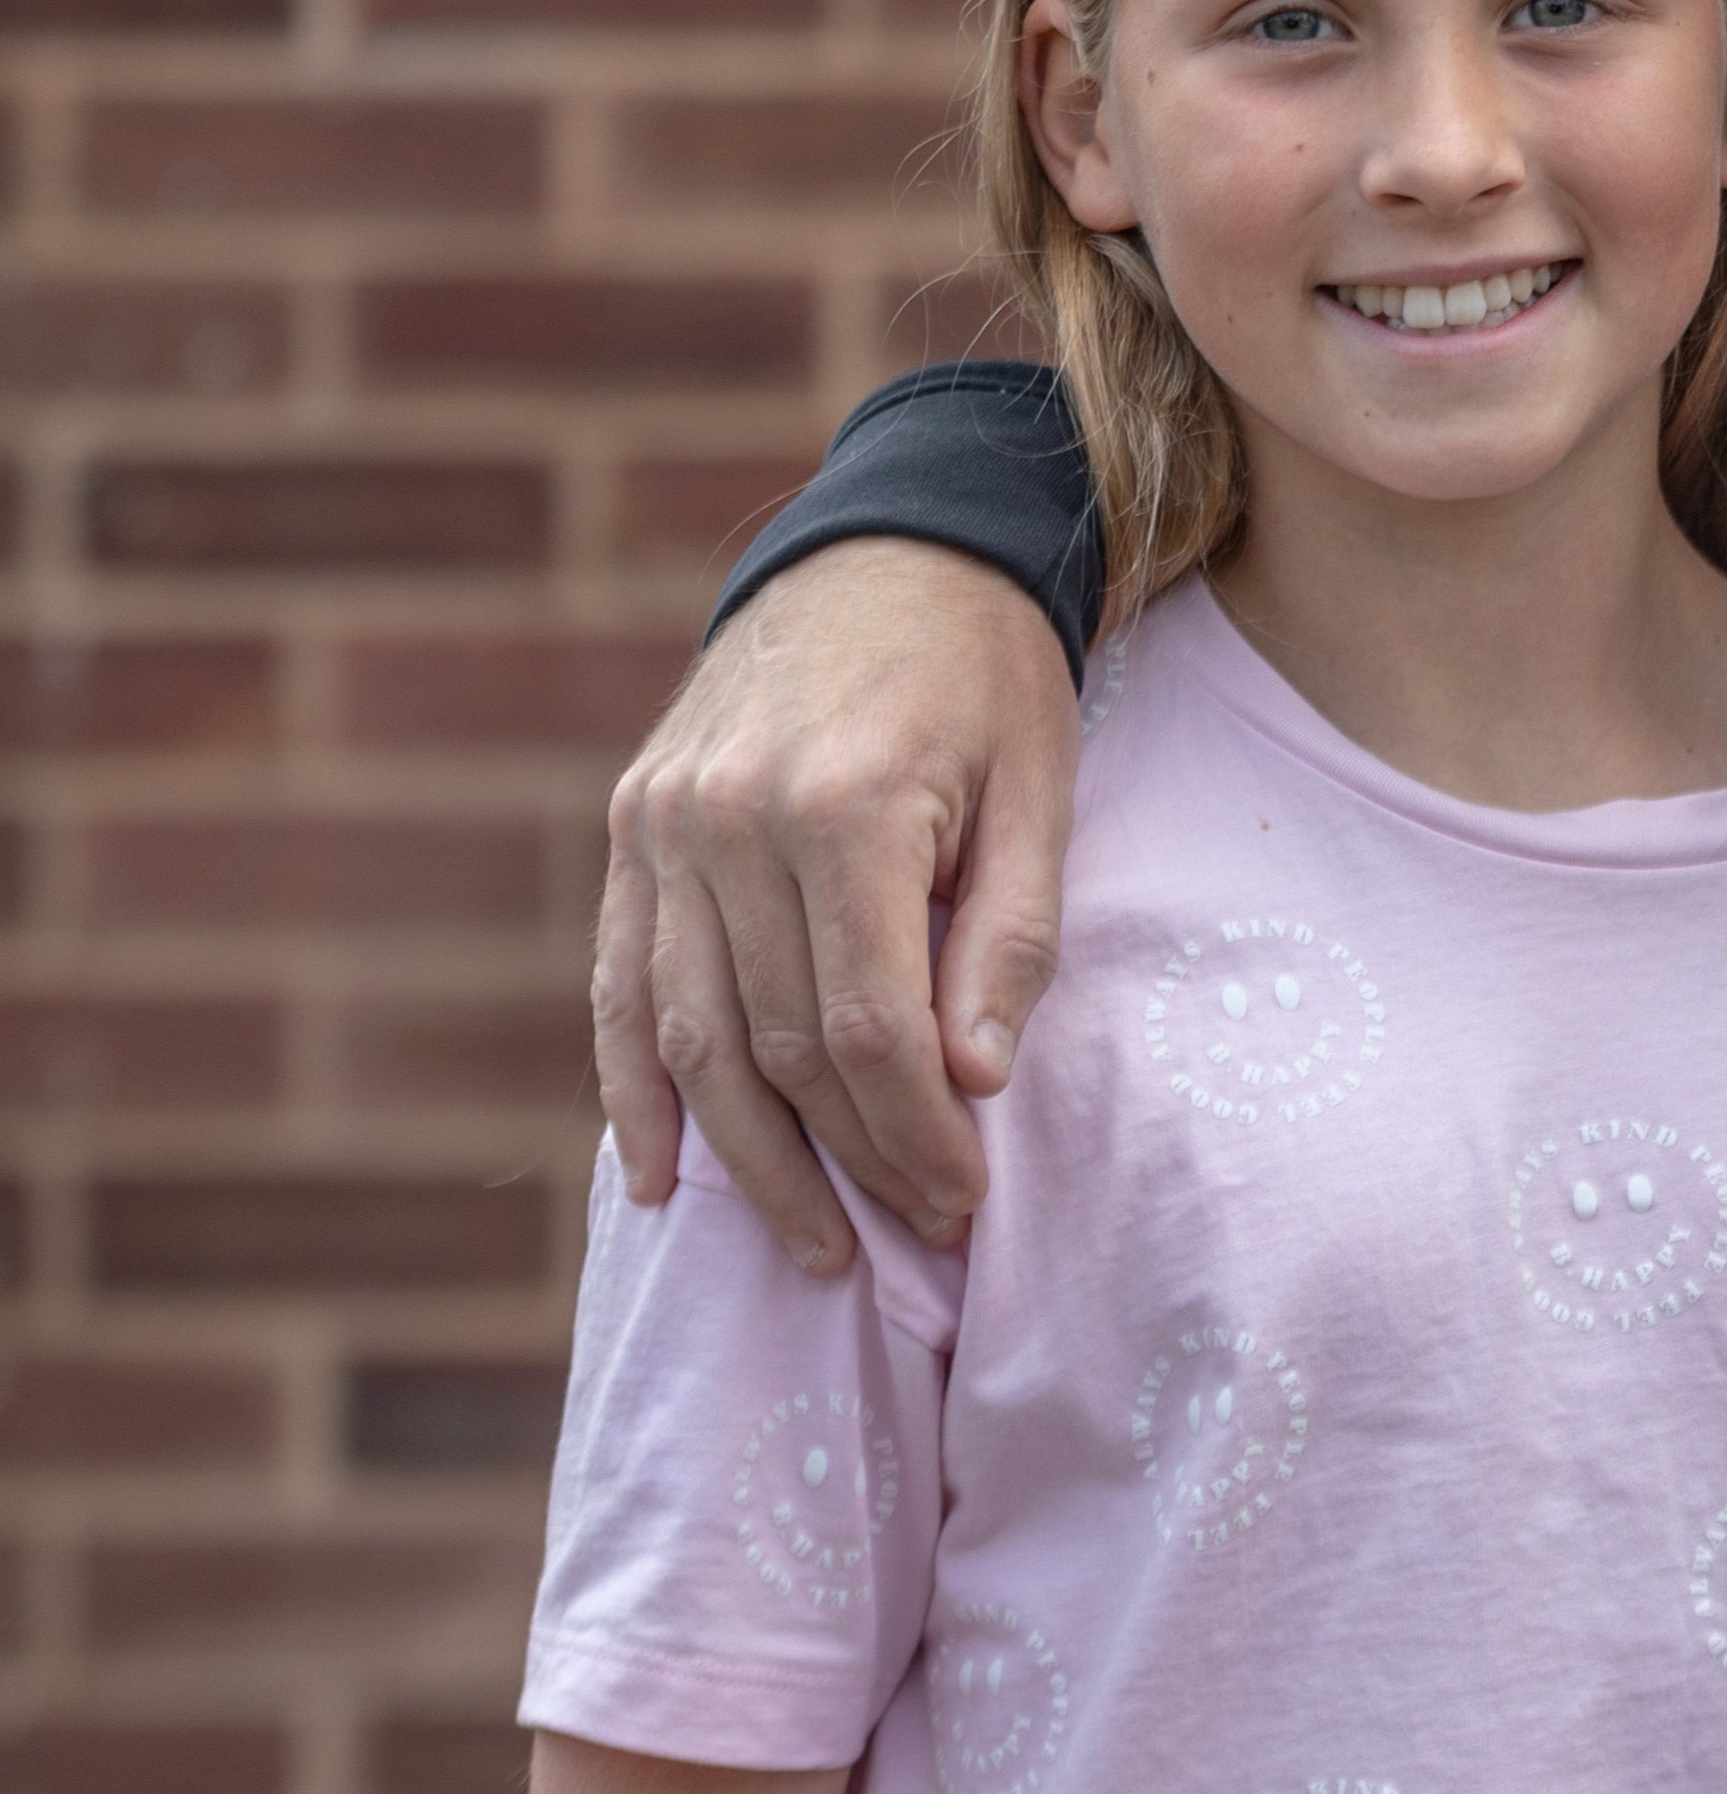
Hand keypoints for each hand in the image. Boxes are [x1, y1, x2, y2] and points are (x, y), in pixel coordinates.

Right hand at [593, 539, 1076, 1270]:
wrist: (892, 546)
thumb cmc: (990, 676)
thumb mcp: (1042, 789)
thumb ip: (1008, 939)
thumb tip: (972, 1086)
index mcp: (843, 809)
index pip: (868, 1032)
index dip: (915, 1136)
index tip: (963, 1203)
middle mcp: (728, 821)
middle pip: (777, 1049)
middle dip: (850, 1163)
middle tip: (913, 1237)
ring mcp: (662, 824)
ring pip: (687, 1038)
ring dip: (745, 1159)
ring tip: (811, 1246)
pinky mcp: (631, 825)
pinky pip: (617, 986)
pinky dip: (633, 1089)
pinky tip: (662, 1178)